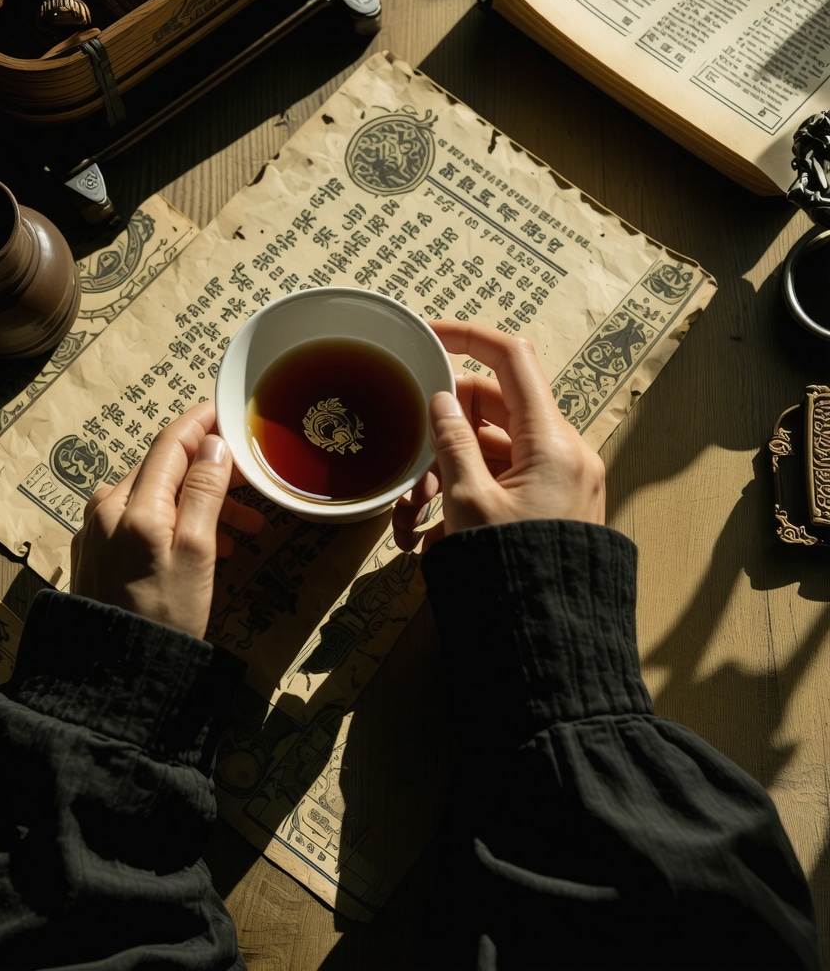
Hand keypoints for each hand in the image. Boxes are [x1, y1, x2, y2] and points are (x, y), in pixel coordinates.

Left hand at [70, 402, 263, 637]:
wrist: (115, 672)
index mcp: (133, 504)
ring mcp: (97, 530)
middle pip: (164, 470)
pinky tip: (201, 549)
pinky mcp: (96, 552)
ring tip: (240, 535)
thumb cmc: (164, 614)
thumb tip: (213, 443)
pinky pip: (140, 520)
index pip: (171, 443)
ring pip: (156, 498)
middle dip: (211, 475)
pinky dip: (174, 524)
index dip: (201, 423)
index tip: (227, 411)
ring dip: (198, 505)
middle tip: (252, 491)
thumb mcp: (196, 552)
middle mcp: (108, 507)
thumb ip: (204, 493)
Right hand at [393, 322, 604, 549]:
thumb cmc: (513, 569)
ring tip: (411, 519)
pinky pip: (504, 481)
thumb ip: (452, 442)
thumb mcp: (470, 502)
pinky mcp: (550, 503)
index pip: (512, 359)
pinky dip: (467, 494)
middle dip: (444, 430)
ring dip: (448, 472)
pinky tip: (431, 534)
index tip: (428, 334)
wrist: (550, 638)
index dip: (468, 337)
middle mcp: (563, 452)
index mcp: (552, 441)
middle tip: (409, 464)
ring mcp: (558, 479)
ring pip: (493, 450)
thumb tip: (442, 398)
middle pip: (494, 410)